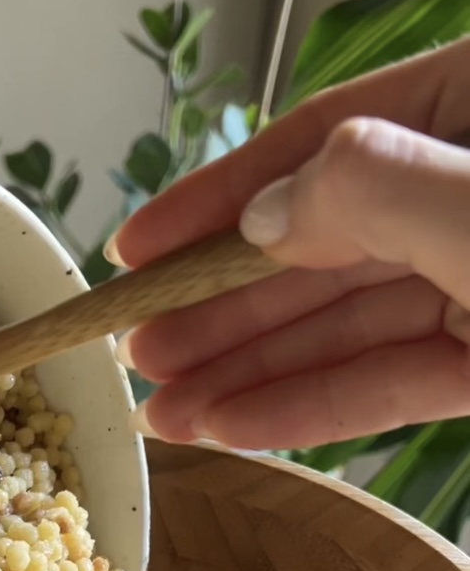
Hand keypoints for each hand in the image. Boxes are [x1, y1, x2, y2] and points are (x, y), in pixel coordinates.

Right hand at [109, 37, 469, 451]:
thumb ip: (362, 191)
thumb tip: (261, 217)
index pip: (318, 142)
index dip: (214, 201)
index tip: (133, 250)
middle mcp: (462, 190)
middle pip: (320, 247)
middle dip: (222, 309)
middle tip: (140, 353)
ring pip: (346, 327)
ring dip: (251, 374)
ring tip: (166, 414)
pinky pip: (390, 382)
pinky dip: (314, 408)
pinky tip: (235, 428)